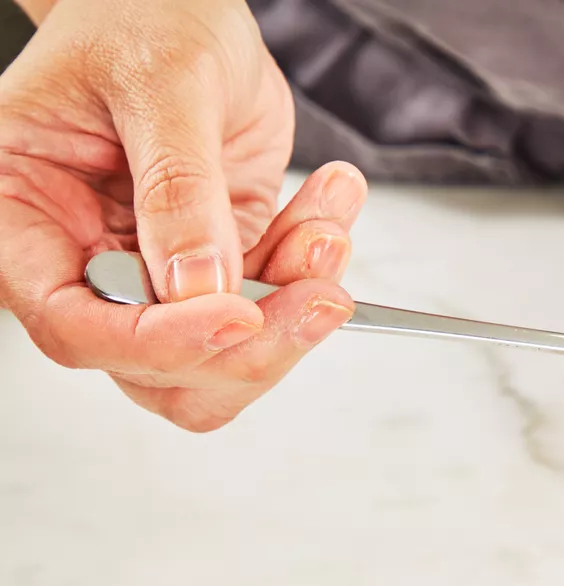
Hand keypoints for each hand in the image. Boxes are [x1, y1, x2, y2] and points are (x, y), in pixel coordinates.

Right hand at [0, 0, 365, 430]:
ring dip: (295, 307)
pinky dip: (315, 266)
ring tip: (328, 223)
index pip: (73, 326)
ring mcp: (158, 273)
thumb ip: (178, 189)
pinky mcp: (222, 264)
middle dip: (252, 343)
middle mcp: (85, 260)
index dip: (157, 341)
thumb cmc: (141, 17)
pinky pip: (275, 304)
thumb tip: (198, 285)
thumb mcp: (161, 85)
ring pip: (226, 359)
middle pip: (159, 370)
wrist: (184, 4)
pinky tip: (331, 202)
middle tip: (321, 288)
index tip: (237, 315)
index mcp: (24, 216)